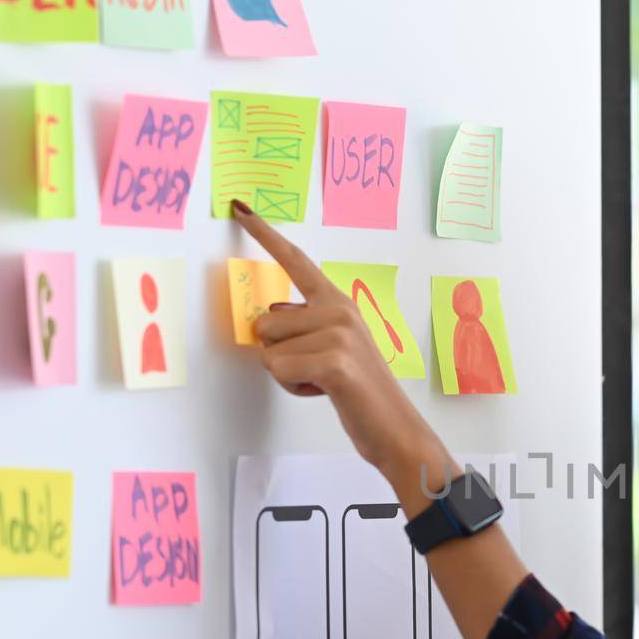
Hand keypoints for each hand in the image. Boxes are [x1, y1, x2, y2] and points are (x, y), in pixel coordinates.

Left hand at [231, 199, 430, 469]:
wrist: (396, 429)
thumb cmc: (361, 392)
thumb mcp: (334, 349)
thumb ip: (305, 326)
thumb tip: (268, 319)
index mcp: (339, 302)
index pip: (296, 261)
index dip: (265, 235)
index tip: (241, 210)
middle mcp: (339, 310)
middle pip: (265, 324)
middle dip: (280, 356)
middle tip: (317, 372)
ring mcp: (338, 333)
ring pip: (270, 352)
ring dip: (288, 376)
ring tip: (323, 382)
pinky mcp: (334, 361)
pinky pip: (279, 370)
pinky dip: (293, 388)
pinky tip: (323, 391)